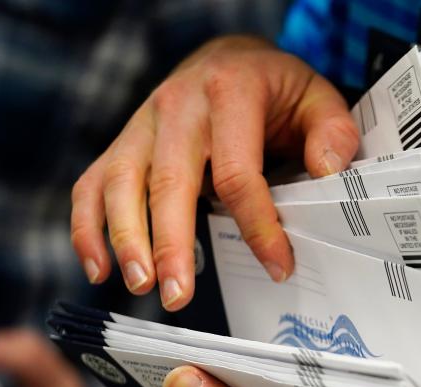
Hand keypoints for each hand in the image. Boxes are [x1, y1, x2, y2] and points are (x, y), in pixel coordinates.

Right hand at [70, 35, 359, 310]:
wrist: (230, 57)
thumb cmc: (277, 88)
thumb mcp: (318, 97)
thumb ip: (332, 132)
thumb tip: (326, 171)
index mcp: (230, 92)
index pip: (238, 171)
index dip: (257, 225)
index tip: (277, 267)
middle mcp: (178, 105)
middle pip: (169, 181)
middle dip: (172, 243)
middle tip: (179, 295)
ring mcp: (143, 122)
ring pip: (120, 182)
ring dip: (125, 239)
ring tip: (142, 286)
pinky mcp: (125, 141)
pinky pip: (93, 183)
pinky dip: (88, 227)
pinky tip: (99, 268)